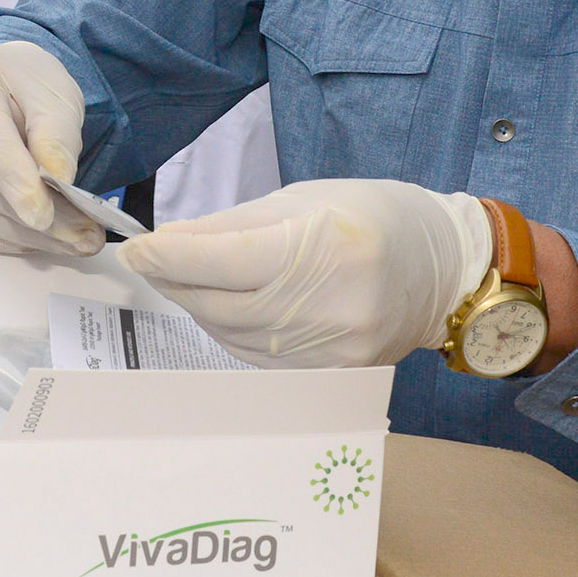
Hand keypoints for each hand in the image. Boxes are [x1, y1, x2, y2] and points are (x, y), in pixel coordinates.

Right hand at [0, 41, 102, 254]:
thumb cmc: (22, 81)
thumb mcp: (53, 91)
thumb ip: (56, 133)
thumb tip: (57, 182)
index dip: (12, 179)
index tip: (44, 215)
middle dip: (31, 219)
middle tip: (83, 237)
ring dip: (20, 235)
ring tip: (69, 241)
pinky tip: (32, 239)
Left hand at [118, 180, 490, 367]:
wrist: (443, 269)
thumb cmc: (371, 217)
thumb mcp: (304, 199)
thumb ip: (233, 224)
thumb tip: (168, 242)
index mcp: (324, 247)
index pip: (221, 259)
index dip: (167, 257)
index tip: (134, 249)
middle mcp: (329, 306)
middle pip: (217, 304)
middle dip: (175, 281)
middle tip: (152, 260)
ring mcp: (331, 351)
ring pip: (230, 334)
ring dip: (199, 306)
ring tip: (192, 278)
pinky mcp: (331, 377)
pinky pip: (256, 355)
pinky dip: (231, 330)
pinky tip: (231, 305)